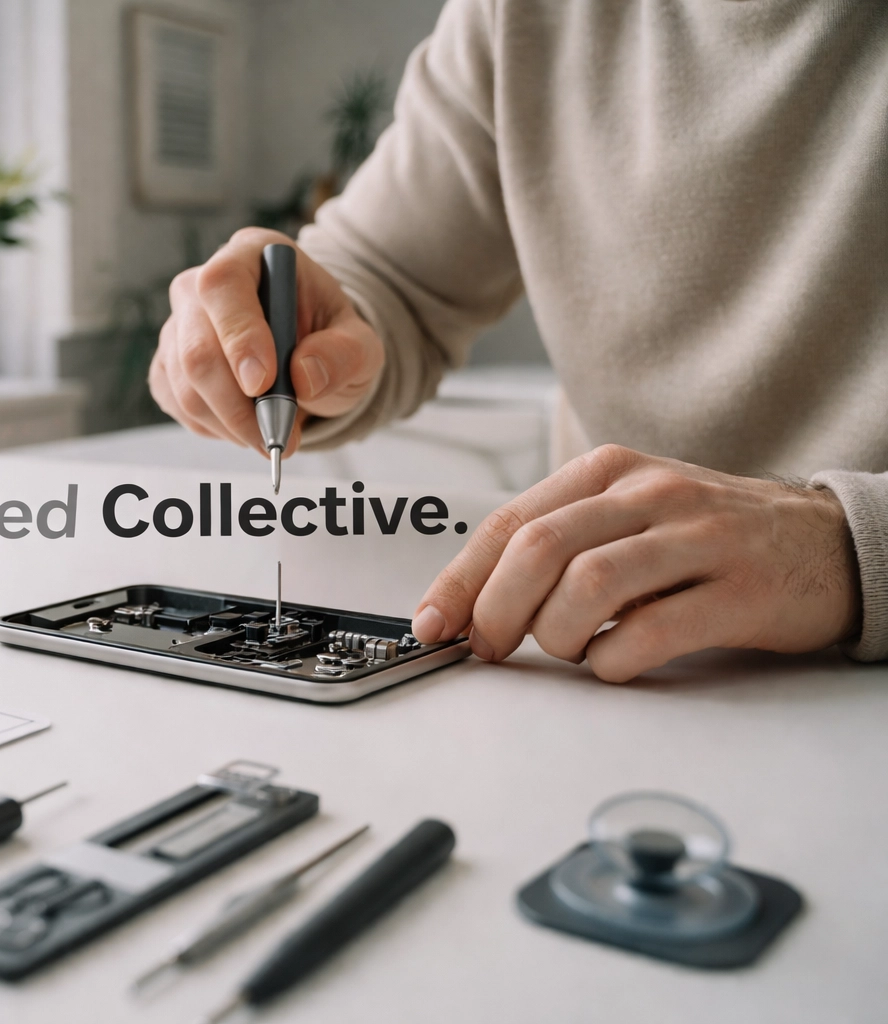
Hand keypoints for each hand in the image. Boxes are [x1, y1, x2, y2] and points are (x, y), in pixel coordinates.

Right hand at [149, 227, 384, 454]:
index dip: (238, 336)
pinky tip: (245, 422)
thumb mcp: (361, 345)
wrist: (308, 355)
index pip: (223, 285)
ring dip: (231, 424)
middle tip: (279, 436)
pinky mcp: (166, 364)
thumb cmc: (328, 339)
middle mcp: (201, 284)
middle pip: (195, 348)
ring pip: (185, 387)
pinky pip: (177, 405)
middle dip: (237, 406)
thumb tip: (303, 376)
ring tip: (271, 432)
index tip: (264, 384)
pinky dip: (214, 427)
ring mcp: (177, 325)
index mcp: (251, 255)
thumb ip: (344, 354)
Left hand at [410, 445, 861, 681]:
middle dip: (495, 610)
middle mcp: (649, 495)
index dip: (461, 580)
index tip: (433, 623)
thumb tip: (471, 601)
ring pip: (587, 585)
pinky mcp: (737, 591)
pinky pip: (650, 630)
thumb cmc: (707, 536)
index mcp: (609, 472)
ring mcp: (697, 539)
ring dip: (554, 634)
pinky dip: (612, 658)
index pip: (510, 523)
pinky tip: (612, 661)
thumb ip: (558, 541)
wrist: (827, 543)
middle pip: (538, 550)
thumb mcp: (628, 514)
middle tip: (490, 648)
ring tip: (565, 649)